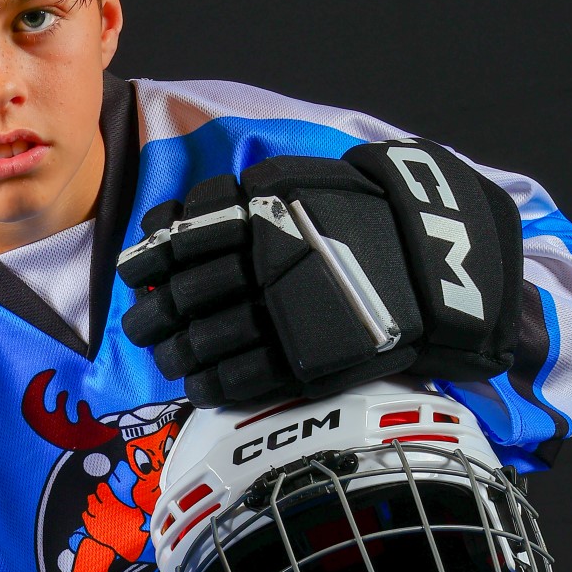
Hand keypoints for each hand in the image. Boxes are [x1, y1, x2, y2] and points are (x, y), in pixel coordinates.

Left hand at [117, 140, 522, 407]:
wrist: (436, 267)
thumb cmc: (367, 220)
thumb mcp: (302, 187)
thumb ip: (241, 197)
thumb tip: (169, 219)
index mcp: (265, 217)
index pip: (184, 240)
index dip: (150, 259)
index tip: (134, 273)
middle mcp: (267, 265)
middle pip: (185, 295)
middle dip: (152, 315)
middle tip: (138, 325)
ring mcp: (284, 317)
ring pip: (204, 340)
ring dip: (174, 352)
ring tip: (167, 356)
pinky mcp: (303, 361)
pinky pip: (238, 379)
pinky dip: (208, 384)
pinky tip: (197, 385)